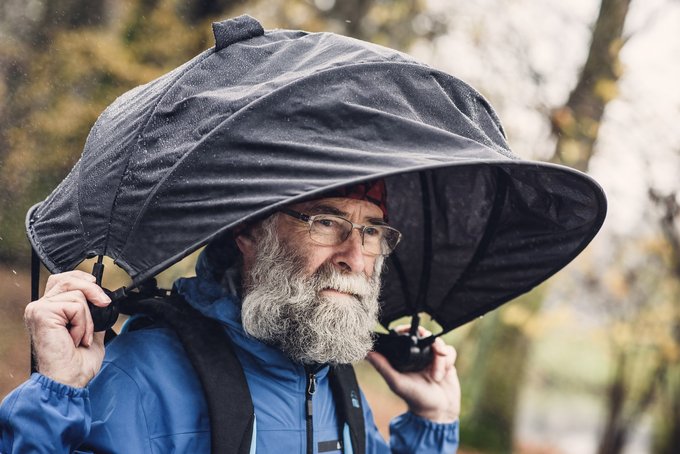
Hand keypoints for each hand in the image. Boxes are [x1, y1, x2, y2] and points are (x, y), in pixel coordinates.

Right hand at [24, 270, 110, 387]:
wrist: (68, 381)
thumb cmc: (76, 364)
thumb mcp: (91, 332)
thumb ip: (93, 315)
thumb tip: (103, 301)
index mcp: (49, 310)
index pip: (63, 279)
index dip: (84, 280)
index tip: (99, 294)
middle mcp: (40, 307)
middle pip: (69, 279)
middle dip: (93, 290)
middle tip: (103, 304)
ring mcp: (38, 309)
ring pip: (77, 294)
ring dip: (88, 318)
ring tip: (81, 336)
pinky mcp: (41, 313)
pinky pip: (76, 306)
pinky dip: (82, 323)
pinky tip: (75, 339)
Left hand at [367, 326, 459, 422]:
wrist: (439, 411)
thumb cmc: (416, 399)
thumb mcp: (397, 383)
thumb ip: (383, 367)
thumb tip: (366, 353)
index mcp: (405, 358)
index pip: (405, 336)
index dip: (407, 329)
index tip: (411, 331)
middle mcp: (418, 356)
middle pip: (425, 335)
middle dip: (430, 342)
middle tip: (433, 350)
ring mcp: (433, 358)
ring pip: (438, 344)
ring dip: (439, 359)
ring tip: (436, 376)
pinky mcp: (446, 362)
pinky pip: (449, 351)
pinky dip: (448, 361)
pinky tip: (443, 374)